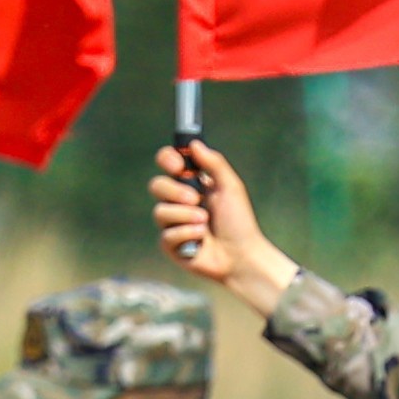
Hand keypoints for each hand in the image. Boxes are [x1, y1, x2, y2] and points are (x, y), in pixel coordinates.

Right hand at [153, 138, 294, 312]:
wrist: (242, 255)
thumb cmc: (239, 222)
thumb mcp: (230, 187)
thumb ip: (214, 163)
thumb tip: (194, 143)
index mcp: (192, 183)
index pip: (168, 163)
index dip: (167, 160)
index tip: (177, 165)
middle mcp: (179, 201)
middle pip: (156, 185)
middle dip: (175, 191)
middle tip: (195, 199)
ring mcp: (173, 223)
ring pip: (160, 211)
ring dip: (185, 216)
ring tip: (205, 223)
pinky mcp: (170, 245)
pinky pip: (166, 235)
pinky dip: (186, 235)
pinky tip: (201, 240)